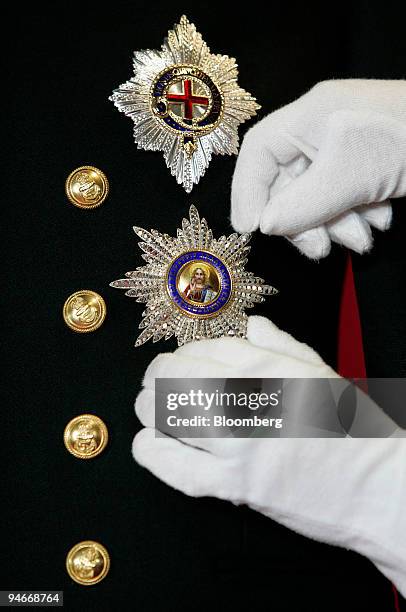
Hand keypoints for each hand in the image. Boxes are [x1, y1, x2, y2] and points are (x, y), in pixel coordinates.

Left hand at [133, 316, 405, 596]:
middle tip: (155, 380)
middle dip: (157, 374)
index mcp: (273, 367)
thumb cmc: (352, 430)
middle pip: (178, 374)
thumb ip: (280, 344)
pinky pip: (177, 469)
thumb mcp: (321, 373)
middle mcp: (251, 399)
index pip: (209, 346)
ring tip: (149, 408)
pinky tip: (147, 443)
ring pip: (169, 415)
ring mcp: (241, 445)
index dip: (187, 350)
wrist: (378, 489)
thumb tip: (250, 324)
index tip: (182, 358)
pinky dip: (152, 453)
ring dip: (148, 408)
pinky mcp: (237, 487)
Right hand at [231, 79, 405, 257]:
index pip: (258, 154)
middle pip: (288, 184)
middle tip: (320, 249)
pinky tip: (379, 218)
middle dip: (306, 221)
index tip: (250, 229)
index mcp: (307, 118)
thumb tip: (265, 226)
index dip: (247, 193)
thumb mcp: (348, 175)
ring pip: (317, 198)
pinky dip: (357, 215)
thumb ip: (301, 204)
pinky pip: (343, 197)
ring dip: (336, 224)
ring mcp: (343, 149)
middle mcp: (320, 131)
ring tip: (362, 235)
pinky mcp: (364, 165)